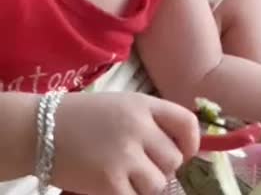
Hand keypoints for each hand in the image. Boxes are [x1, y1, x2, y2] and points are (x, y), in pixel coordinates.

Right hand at [51, 92, 199, 194]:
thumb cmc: (84, 118)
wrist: (39, 130)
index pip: (187, 123)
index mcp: (144, 105)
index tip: (185, 152)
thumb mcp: (123, 106)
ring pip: (159, 182)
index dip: (192, 142)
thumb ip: (154, 121)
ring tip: (127, 175)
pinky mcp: (108, 181)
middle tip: (143, 164)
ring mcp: (124, 155)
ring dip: (147, 184)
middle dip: (163, 166)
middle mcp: (138, 128)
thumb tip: (185, 149)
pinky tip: (114, 186)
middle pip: (174, 158)